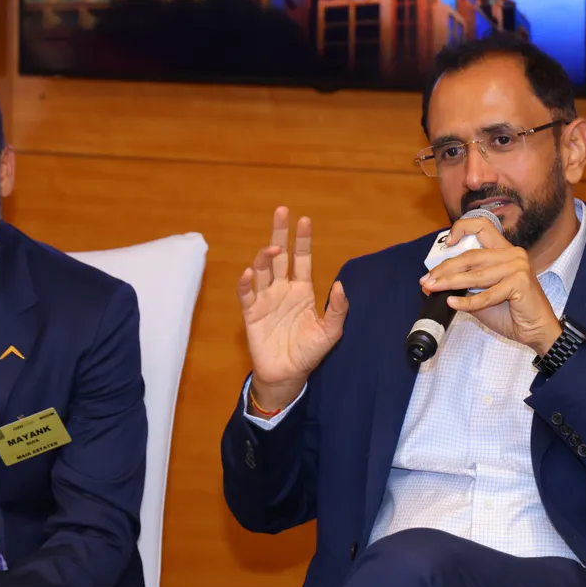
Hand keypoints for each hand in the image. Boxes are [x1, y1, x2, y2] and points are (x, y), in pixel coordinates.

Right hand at [237, 207, 347, 411]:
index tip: (305, 220)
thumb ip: (338, 310)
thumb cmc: (308, 352)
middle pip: (279, 256)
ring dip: (265, 258)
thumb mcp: (330, 333)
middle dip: (280, 234)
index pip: (301, 259)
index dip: (302, 240)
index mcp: (302, 290)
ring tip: (273, 250)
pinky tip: (250, 274)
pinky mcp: (251, 313)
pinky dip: (246, 283)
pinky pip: (246, 294)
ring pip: (262, 270)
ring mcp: (265, 299)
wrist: (287, 374)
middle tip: (282, 212)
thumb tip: (339, 285)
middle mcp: (282, 289)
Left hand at [420, 213, 559, 351]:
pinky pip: (487, 294)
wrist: (536, 331)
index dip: (462, 229)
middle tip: (427, 280)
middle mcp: (513, 254)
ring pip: (476, 274)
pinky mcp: (521, 282)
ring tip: (433, 289)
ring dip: (450, 283)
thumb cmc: (511, 313)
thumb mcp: (482, 296)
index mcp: (505, 251)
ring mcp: (518, 266)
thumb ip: (463, 286)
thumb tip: (433, 284)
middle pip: (471, 255)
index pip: (483, 227)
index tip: (447, 243)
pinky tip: (453, 303)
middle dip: (445, 269)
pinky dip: (468, 301)